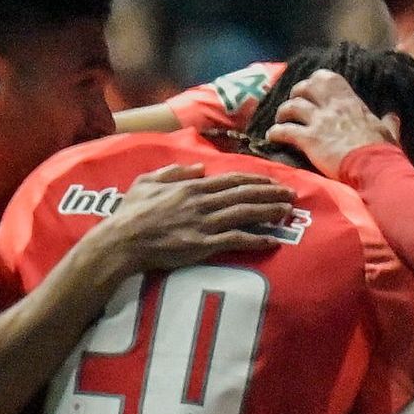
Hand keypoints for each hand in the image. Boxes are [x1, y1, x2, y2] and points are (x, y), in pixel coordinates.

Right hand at [91, 166, 303, 276]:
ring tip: (287, 211)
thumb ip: (173, 172)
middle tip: (292, 194)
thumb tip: (198, 168)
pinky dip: (255, 239)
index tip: (273, 181)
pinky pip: (234, 240)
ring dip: (269, 212)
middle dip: (271, 193)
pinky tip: (271, 240)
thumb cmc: (130, 213)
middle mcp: (202, 202)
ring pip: (244, 214)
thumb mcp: (146, 182)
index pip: (231, 180)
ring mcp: (203, 224)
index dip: (256, 180)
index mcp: (191, 187)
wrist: (120, 242)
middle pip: (244, 195)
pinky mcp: (202, 245)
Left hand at [262, 67, 390, 172]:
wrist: (374, 168)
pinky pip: (283, 131)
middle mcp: (332, 107)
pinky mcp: (308, 140)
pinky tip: (272, 138)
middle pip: (304, 88)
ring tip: (280, 121)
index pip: (327, 78)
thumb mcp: (387, 132)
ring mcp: (318, 122)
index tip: (312, 91)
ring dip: (282, 114)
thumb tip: (393, 116)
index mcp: (350, 102)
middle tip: (294, 106)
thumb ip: (388, 122)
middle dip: (295, 95)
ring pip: (290, 107)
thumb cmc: (382, 151)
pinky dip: (274, 133)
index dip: (314, 82)